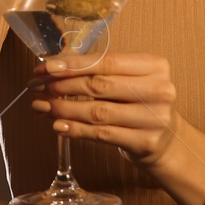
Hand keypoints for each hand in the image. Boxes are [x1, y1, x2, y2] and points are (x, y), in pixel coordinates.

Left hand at [30, 52, 204, 204]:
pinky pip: (102, 134)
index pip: (106, 61)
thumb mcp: (129, 79)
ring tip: (41, 105)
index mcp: (155, 66)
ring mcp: (154, 119)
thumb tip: (52, 67)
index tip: (45, 67)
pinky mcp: (145, 142)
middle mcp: (159, 90)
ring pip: (97, 112)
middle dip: (61, 85)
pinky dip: (76, 129)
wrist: (167, 139)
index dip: (73, 64)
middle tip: (37, 86)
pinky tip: (58, 125)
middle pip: (99, 86)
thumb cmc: (139, 102)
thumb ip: (99, 70)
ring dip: (63, 108)